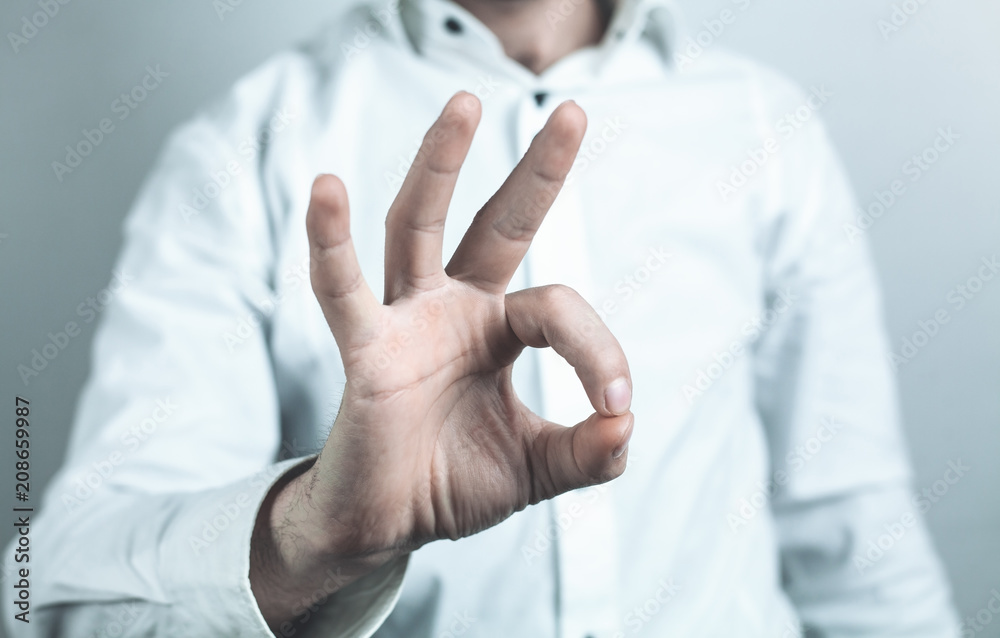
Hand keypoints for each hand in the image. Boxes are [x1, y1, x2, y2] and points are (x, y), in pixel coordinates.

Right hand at [251, 92, 632, 629]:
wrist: (385, 528)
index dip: (599, 352)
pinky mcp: (365, 350)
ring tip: (465, 104)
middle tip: (572, 111)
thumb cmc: (455, 484)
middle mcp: (455, 310)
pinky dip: (331, 244)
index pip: (559, 310)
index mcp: (499, 330)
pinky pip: (343, 292)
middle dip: (535, 171)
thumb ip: (586, 452)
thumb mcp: (538, 469)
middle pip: (497, 224)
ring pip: (418, 227)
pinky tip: (326, 189)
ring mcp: (407, 322)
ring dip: (439, 165)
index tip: (617, 406)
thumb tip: (627, 425)